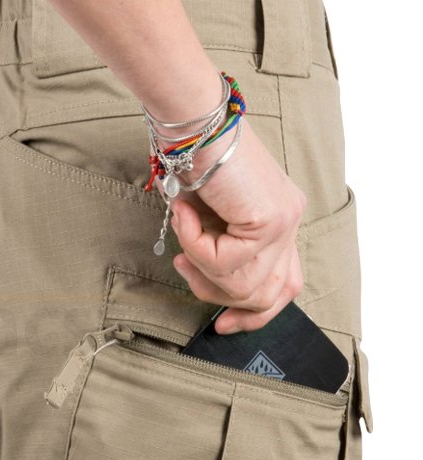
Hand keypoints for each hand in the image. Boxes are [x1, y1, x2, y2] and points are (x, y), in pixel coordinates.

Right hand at [153, 118, 306, 334]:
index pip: (284, 286)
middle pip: (266, 296)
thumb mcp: (209, 218)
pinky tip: (186, 213)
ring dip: (201, 265)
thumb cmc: (192, 159)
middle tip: (186, 267)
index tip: (223, 324)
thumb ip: (220, 249)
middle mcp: (289, 222)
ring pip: (244, 285)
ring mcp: (284, 221)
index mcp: (279, 222)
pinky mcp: (270, 219)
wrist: (193, 120)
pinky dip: (194, 242)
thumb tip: (208, 282)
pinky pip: (225, 261)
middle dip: (216, 293)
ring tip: (184, 229)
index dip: (254, 315)